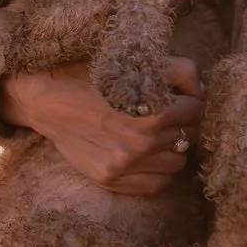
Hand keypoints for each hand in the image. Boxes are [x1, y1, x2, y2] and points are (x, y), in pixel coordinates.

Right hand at [0, 59, 201, 196]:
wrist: (44, 99)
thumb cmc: (89, 74)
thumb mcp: (134, 60)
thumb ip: (178, 70)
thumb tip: (202, 90)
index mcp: (151, 110)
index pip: (197, 109)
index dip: (188, 98)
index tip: (177, 95)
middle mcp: (141, 142)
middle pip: (189, 135)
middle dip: (180, 121)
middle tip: (163, 111)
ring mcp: (125, 165)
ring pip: (177, 162)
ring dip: (171, 147)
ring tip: (153, 133)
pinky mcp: (111, 180)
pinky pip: (157, 185)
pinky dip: (158, 171)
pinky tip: (145, 155)